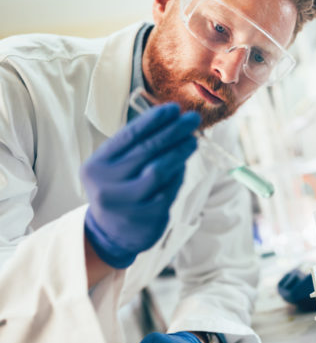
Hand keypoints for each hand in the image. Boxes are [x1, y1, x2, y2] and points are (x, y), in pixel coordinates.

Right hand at [82, 103, 200, 267]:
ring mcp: (126, 203)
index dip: (153, 120)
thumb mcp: (116, 167)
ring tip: (192, 141)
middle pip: (146, 151)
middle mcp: (107, 185)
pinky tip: (182, 166)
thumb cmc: (119, 189)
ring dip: (180, 152)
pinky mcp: (145, 218)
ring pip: (159, 170)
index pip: (128, 136)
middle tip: (193, 119)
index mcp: (96, 166)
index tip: (174, 108)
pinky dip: (178, 175)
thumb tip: (173, 119)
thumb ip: (137, 146)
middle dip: (173, 132)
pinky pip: (168, 190)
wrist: (111, 234)